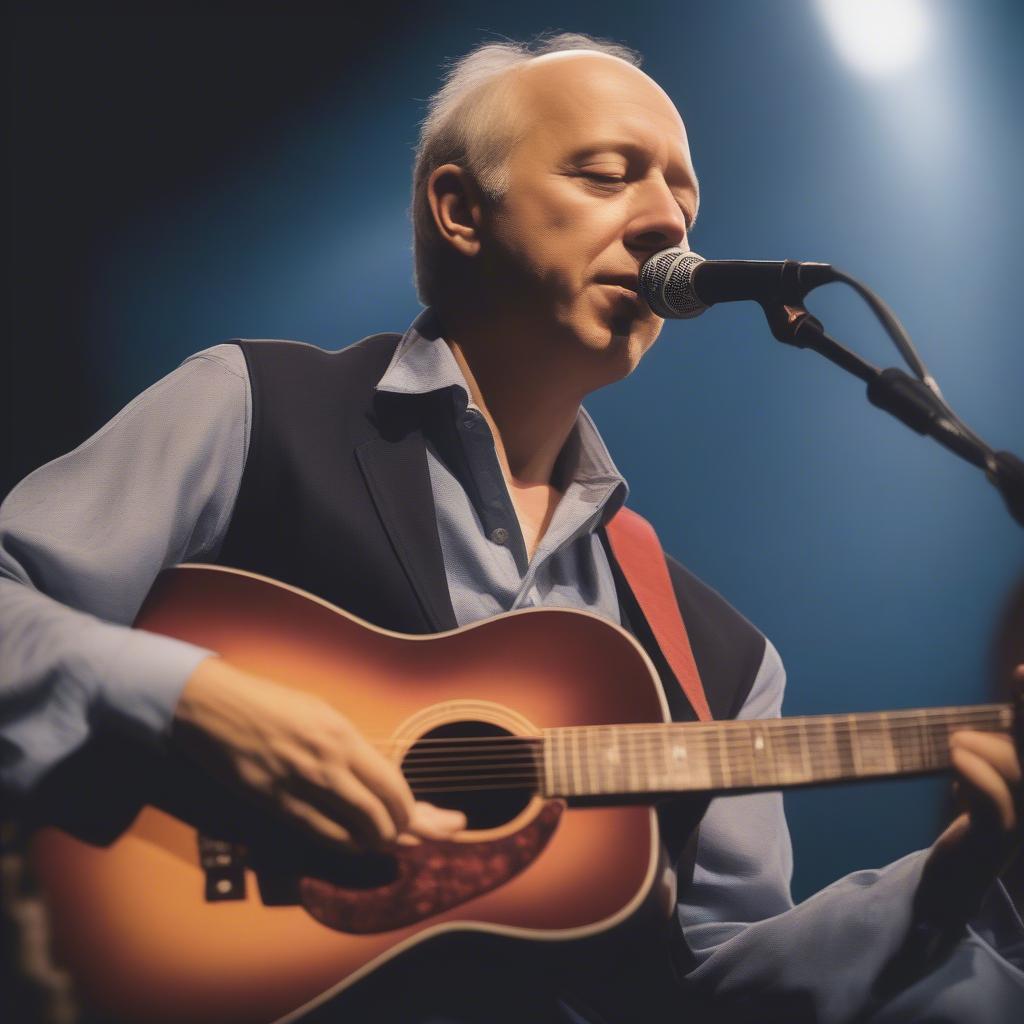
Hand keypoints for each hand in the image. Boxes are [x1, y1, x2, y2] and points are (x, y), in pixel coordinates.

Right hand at [172, 656, 465, 850]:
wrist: (215, 707)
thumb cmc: (271, 703)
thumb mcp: (321, 713)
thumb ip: (350, 745)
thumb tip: (378, 775)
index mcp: (341, 736)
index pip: (391, 786)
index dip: (411, 809)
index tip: (419, 815)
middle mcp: (325, 764)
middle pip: (379, 816)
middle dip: (404, 832)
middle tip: (418, 836)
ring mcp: (299, 788)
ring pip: (353, 834)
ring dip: (375, 842)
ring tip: (388, 840)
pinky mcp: (274, 806)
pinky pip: (320, 836)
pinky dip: (345, 845)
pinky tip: (355, 844)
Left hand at [917, 665, 1022, 927]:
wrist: (956, 880)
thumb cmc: (973, 823)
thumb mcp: (982, 781)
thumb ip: (989, 752)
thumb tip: (983, 715)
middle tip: (1021, 669)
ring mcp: (1022, 821)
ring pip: (1014, 770)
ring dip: (978, 747)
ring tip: (955, 746)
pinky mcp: (996, 838)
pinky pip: (992, 801)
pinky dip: (972, 774)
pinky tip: (955, 764)